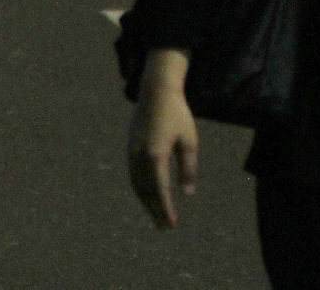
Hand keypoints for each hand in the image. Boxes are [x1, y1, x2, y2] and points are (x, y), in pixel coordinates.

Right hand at [127, 54, 198, 228]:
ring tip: (156, 216)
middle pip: (145, 190)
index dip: (166, 208)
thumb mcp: (189, 142)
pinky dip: (139, 189)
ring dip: (145, 202)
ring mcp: (132, 151)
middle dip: (155, 210)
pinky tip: (148, 196)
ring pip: (136, 183)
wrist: (156, 92)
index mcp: (155, 154)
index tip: (172, 223)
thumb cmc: (177, 116)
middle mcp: (139, 155)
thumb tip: (187, 194)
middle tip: (165, 227)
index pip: (160, 189)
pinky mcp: (130, 147)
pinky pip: (133, 174)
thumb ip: (188, 169)